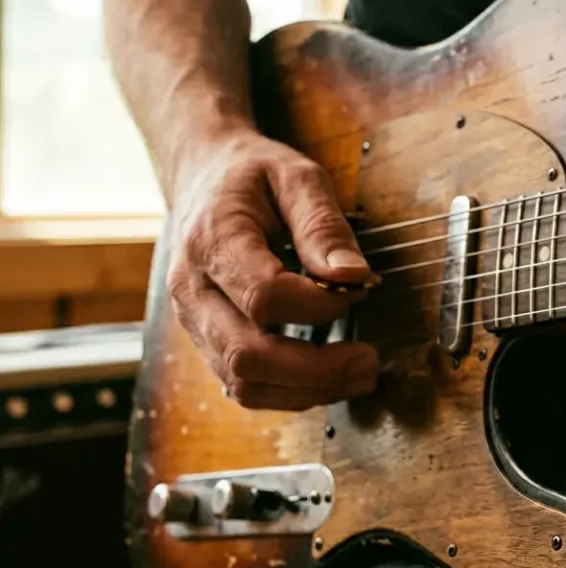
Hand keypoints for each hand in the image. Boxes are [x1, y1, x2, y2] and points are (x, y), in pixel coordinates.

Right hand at [165, 130, 379, 410]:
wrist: (203, 176)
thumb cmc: (251, 175)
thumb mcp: (295, 177)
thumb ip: (323, 225)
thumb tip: (352, 276)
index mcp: (212, 241)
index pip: (263, 296)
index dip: (319, 307)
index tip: (361, 291)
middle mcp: (192, 290)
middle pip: (246, 354)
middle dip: (317, 370)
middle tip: (370, 363)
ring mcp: (194, 321)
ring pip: (241, 382)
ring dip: (306, 391)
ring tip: (359, 376)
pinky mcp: (207, 339)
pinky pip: (241, 384)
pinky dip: (288, 391)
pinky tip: (327, 378)